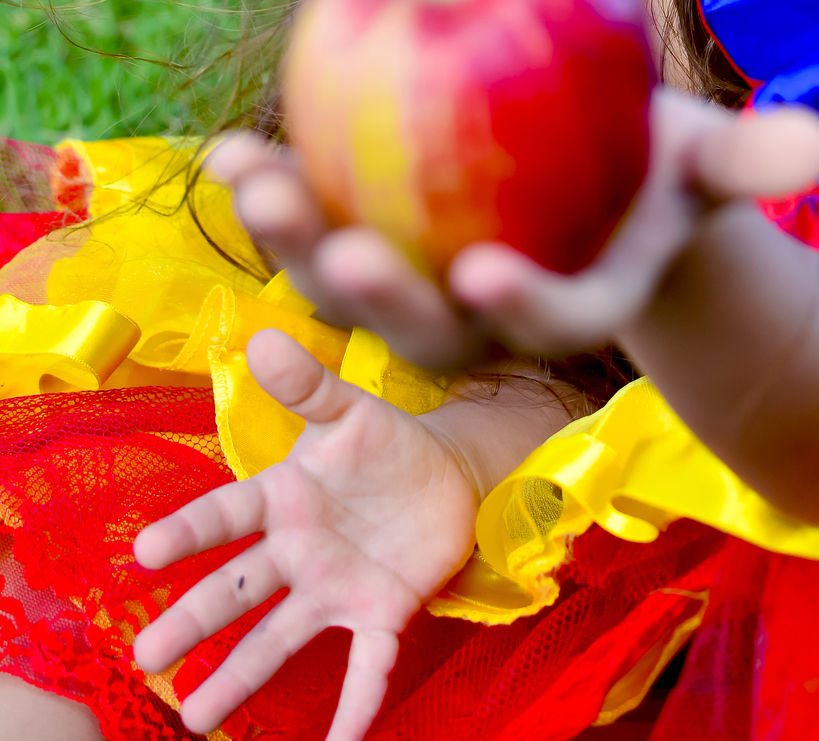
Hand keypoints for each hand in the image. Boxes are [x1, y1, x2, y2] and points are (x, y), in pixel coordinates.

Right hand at [133, 328, 478, 740]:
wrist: (449, 472)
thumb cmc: (383, 441)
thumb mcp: (347, 409)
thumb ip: (307, 383)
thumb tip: (264, 338)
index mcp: (284, 498)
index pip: (227, 516)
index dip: (189, 532)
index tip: (146, 552)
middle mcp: (297, 550)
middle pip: (236, 590)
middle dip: (194, 623)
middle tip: (146, 658)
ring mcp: (334, 587)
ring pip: (279, 639)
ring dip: (240, 677)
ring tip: (196, 720)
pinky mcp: (381, 611)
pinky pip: (364, 666)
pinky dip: (353, 707)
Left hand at [208, 88, 818, 369]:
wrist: (586, 181)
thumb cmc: (652, 170)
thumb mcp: (703, 157)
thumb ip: (751, 157)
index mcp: (566, 309)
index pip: (546, 321)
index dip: (519, 307)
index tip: (486, 271)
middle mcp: (480, 321)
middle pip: (425, 328)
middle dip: (378, 300)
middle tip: (343, 252)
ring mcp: (412, 290)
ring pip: (347, 285)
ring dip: (290, 245)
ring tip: (252, 179)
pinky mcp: (362, 248)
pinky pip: (312, 227)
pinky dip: (270, 194)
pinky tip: (229, 149)